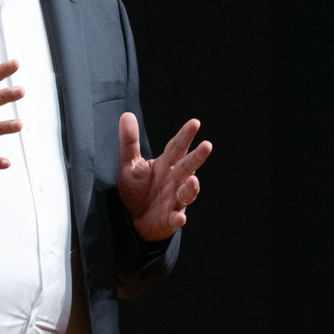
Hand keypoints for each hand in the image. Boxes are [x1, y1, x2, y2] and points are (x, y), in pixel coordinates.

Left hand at [116, 112, 212, 241]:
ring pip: (187, 193)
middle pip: (186, 167)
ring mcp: (174, 200)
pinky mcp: (170, 219)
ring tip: (192, 180)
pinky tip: (179, 217)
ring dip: (191, 188)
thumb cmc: (135, 189)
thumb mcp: (129, 164)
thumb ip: (129, 141)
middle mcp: (173, 180)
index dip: (185, 136)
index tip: (195, 122)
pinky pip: (176, 219)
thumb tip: (126, 114)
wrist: (132, 219)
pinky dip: (178, 218)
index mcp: (165, 165)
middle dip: (197, 157)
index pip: (176, 147)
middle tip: (207, 146)